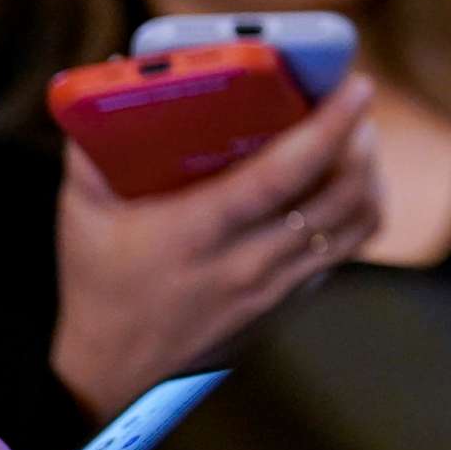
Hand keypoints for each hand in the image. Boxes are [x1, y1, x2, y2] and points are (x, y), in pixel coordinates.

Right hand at [50, 73, 381, 416]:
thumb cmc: (97, 282)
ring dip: (369, 175)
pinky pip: (345, 251)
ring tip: (357, 138)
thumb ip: (94, 142)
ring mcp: (275, 288)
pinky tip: (343, 182)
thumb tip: (116, 74)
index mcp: (198, 232)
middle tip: (355, 103)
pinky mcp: (288, 302)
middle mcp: (247, 263)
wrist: (112, 375)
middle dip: (361, 141)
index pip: (283, 175)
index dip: (328, 127)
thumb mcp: (82, 210)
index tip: (356, 86)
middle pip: (340, 198)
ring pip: (356, 225)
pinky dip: (358, 210)